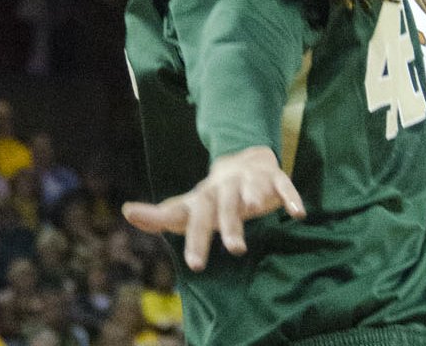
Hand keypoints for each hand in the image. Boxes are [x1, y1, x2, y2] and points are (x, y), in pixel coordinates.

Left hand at [122, 146, 304, 270]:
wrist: (243, 162)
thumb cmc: (212, 197)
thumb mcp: (188, 206)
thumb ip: (162, 214)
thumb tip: (128, 212)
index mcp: (204, 198)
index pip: (194, 217)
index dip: (195, 239)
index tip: (194, 263)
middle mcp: (225, 189)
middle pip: (224, 208)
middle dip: (229, 226)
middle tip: (235, 250)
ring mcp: (249, 182)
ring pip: (250, 193)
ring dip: (253, 202)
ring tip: (255, 213)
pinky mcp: (273, 179)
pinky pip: (283, 185)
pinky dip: (290, 198)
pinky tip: (298, 214)